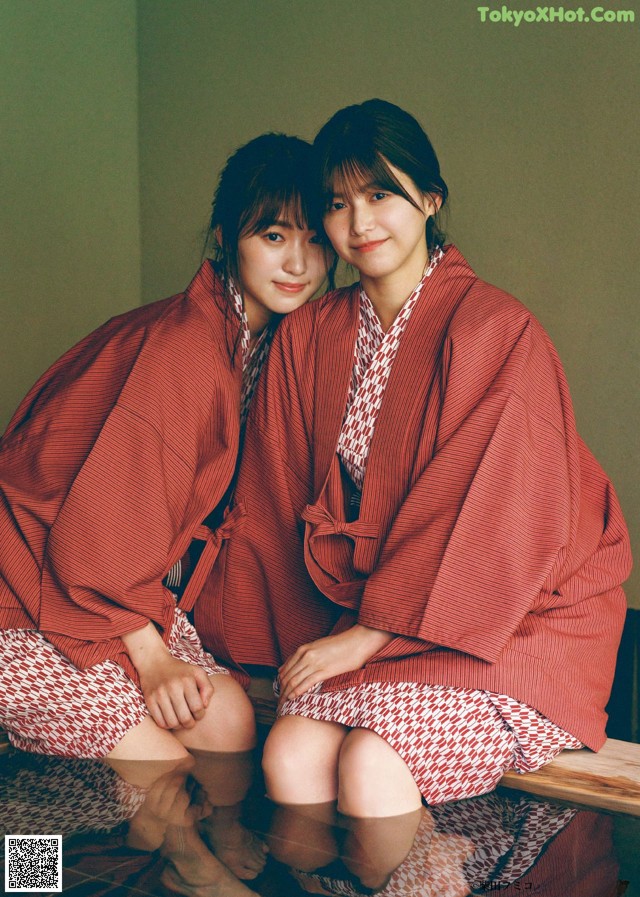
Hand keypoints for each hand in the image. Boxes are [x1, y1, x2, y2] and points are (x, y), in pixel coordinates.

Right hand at [122, 621, 213, 729]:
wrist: (154, 662)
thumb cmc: (180, 670)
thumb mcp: (197, 672)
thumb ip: (207, 688)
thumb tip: (205, 706)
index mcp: (187, 680)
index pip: (197, 707)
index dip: (200, 715)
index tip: (198, 713)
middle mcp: (173, 687)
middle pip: (185, 718)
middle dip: (190, 724)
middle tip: (190, 721)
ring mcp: (160, 694)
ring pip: (172, 723)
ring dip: (179, 726)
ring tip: (181, 721)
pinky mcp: (150, 700)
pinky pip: (160, 722)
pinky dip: (167, 725)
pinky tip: (170, 719)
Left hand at [278, 625, 392, 705]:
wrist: (357, 641)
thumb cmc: (340, 645)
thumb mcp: (318, 647)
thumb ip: (304, 656)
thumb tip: (290, 668)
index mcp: (303, 649)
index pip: (285, 670)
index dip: (279, 684)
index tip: (278, 694)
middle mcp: (305, 655)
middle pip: (286, 677)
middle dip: (280, 693)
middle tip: (278, 704)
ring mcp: (314, 663)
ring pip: (293, 682)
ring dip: (285, 696)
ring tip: (282, 706)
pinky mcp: (324, 670)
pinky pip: (305, 683)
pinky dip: (296, 693)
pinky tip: (292, 700)